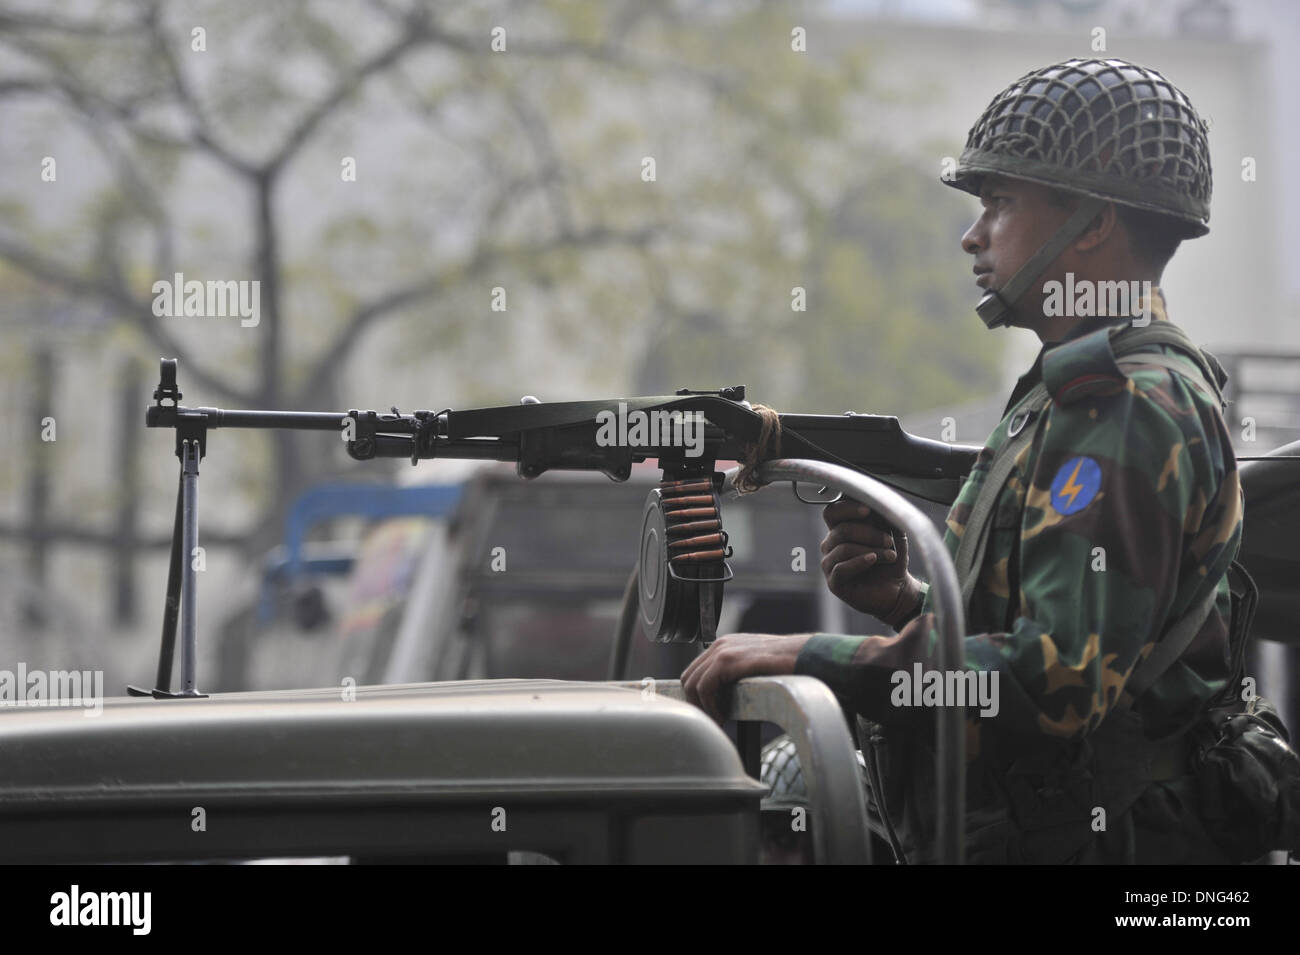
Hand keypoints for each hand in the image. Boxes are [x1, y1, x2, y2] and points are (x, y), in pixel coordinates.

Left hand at [680, 632, 810, 723]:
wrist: (805, 655)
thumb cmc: (787, 665)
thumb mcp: (755, 666)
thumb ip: (737, 674)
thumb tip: (724, 696)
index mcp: (725, 645)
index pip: (695, 671)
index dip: (696, 696)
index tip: (709, 713)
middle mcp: (720, 645)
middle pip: (689, 678)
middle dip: (696, 703)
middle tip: (712, 720)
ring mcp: (723, 651)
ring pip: (693, 684)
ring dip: (703, 708)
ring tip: (719, 721)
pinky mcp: (729, 660)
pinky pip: (705, 687)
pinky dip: (709, 706)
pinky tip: (723, 717)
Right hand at [820, 500, 920, 628]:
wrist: (897, 589)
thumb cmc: (892, 560)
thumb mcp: (894, 534)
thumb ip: (886, 518)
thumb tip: (880, 502)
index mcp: (840, 530)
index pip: (832, 513)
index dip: (846, 509)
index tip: (868, 510)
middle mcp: (831, 545)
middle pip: (841, 530)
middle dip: (868, 533)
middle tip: (888, 540)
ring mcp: (830, 564)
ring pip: (843, 548)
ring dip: (871, 549)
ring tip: (890, 555)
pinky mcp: (834, 582)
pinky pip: (841, 567)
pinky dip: (859, 561)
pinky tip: (873, 560)